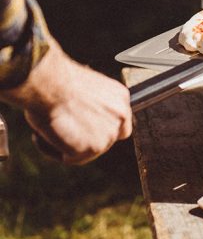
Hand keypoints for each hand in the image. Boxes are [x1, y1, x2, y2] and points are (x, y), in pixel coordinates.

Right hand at [1, 40, 131, 163]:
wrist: (49, 81)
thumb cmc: (58, 80)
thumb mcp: (88, 90)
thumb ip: (95, 107)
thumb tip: (86, 119)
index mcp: (121, 98)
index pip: (120, 124)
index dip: (100, 129)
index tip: (83, 128)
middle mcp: (121, 117)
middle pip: (105, 140)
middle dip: (83, 138)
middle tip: (61, 128)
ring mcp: (109, 134)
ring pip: (86, 151)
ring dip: (67, 144)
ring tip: (50, 126)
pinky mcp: (92, 148)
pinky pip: (69, 158)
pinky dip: (52, 150)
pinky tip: (44, 133)